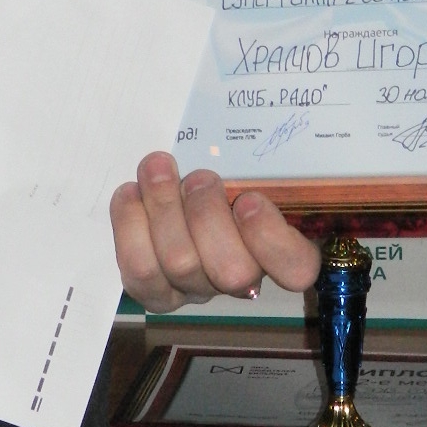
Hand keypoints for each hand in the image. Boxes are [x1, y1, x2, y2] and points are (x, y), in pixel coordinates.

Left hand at [110, 153, 321, 313]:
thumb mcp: (255, 170)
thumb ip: (260, 165)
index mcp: (282, 250)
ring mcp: (196, 288)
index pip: (296, 268)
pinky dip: (130, 223)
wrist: (181, 200)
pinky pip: (138, 267)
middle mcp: (241, 280)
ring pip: (179, 264)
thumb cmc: (229, 180)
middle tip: (199, 177)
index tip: (249, 198)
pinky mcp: (154, 289)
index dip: (270, 238)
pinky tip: (131, 191)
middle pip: (230, 270)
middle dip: (207, 215)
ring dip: (165, 209)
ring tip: (158, 168)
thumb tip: (254, 137)